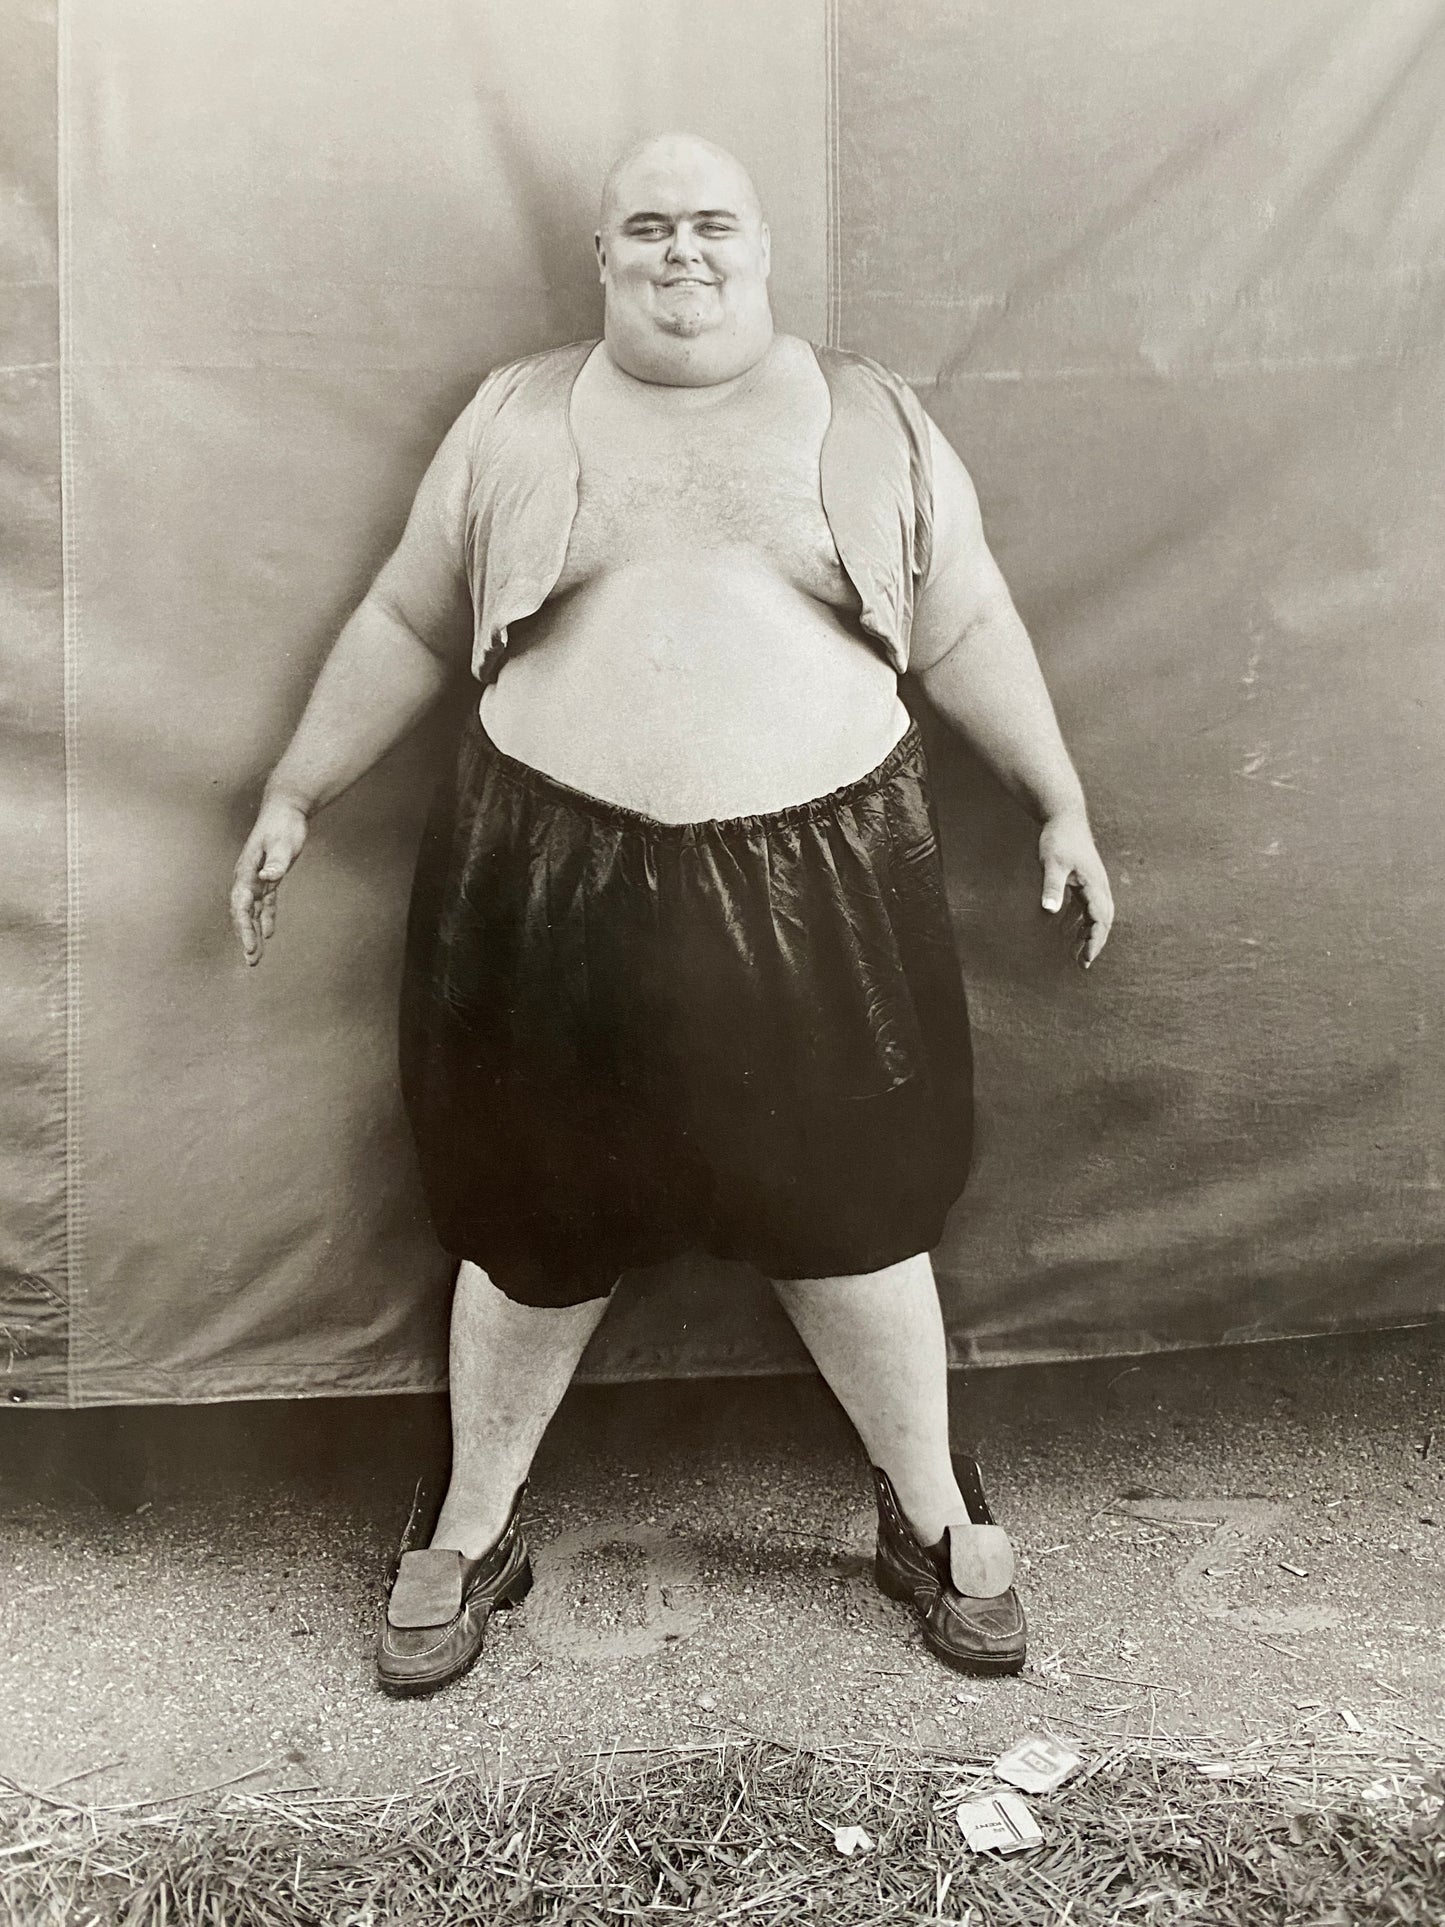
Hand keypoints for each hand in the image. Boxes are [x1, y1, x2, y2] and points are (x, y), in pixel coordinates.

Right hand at [230, 792, 309, 966]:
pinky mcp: (268, 877)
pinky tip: (268, 934)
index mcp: (247, 871)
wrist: (285, 809)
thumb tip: (268, 878)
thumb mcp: (284, 843)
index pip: (242, 905)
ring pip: (252, 911)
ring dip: (252, 933)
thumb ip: (277, 863)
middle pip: (243, 913)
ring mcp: (256, 878)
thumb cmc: (284, 825)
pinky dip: (266, 918)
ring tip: (254, 957)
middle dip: (245, 937)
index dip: (245, 927)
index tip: (251, 945)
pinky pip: (265, 903)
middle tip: (251, 960)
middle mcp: (247, 878)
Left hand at [1039, 813, 1113, 967]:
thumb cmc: (1059, 838)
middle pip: (1103, 920)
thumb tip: (1049, 910)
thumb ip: (1052, 886)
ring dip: (1090, 933)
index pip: (1100, 920)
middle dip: (1095, 942)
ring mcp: (1094, 882)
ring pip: (1097, 914)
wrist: (1065, 816)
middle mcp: (1099, 886)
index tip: (1086, 959)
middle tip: (1084, 963)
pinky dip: (1082, 921)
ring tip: (1079, 953)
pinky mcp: (1086, 879)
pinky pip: (1088, 906)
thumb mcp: (1052, 863)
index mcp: (1095, 885)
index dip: (1095, 941)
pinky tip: (1070, 930)